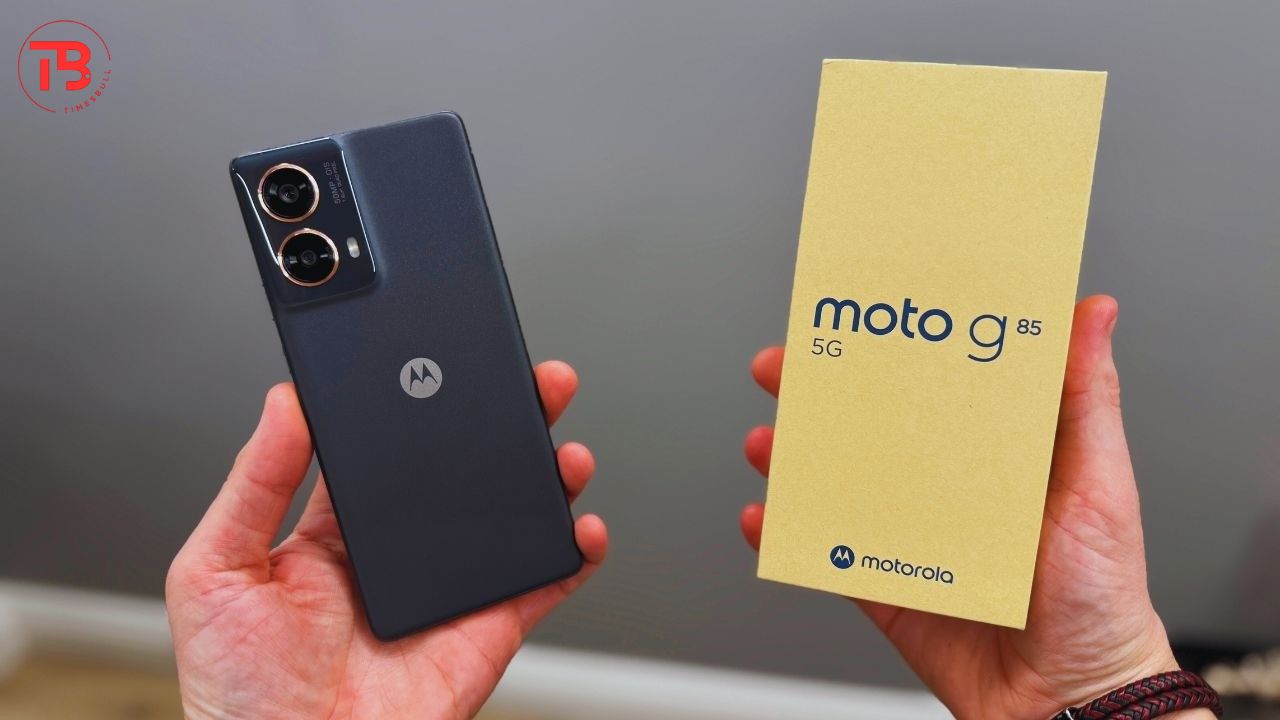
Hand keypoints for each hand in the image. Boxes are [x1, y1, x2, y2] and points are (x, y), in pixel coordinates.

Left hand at [167, 361, 606, 719]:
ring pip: (509, 517)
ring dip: (544, 474)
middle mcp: (399, 554)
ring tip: (560, 443)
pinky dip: (572, 554)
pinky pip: (540, 584)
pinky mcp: (485, 631)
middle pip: (463, 470)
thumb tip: (283, 402)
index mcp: (335, 531)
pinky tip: (581, 524)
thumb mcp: (216, 570)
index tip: (442, 356)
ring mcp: (447, 590)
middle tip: (529, 379)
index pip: (390, 446)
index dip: (420, 400)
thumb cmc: (238, 692)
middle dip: (502, 419)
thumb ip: (254, 484)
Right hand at [740, 296, 1210, 719]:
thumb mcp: (1102, 485)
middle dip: (822, 395)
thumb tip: (1093, 313)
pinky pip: (829, 554)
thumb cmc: (1103, 599)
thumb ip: (1088, 400)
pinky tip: (767, 516)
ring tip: (769, 442)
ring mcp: (915, 536)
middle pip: (875, 427)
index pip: (940, 383)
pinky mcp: (888, 586)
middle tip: (787, 367)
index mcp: (999, 453)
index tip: (862, 316)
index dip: (896, 347)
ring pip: (842, 484)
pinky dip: (790, 535)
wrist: (1069, 702)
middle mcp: (951, 488)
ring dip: (795, 460)